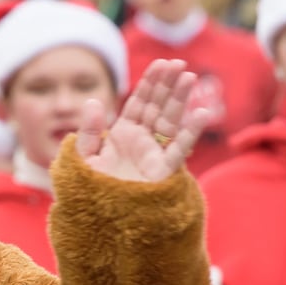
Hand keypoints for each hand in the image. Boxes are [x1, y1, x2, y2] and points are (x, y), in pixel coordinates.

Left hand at [75, 59, 210, 183]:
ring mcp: (154, 155)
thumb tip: (93, 102)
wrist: (99, 220)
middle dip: (168, 85)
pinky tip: (201, 114)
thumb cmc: (91, 192)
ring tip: (190, 78)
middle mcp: (142, 142)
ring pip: (170, 122)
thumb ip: (89, 132)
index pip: (140, 103)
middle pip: (158, 107)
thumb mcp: (83, 159)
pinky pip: (178, 149)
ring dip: (181, 100)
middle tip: (179, 64)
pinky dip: (189, 132)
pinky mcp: (163, 172)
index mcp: (123, 134)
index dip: (151, 83)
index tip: (162, 64)